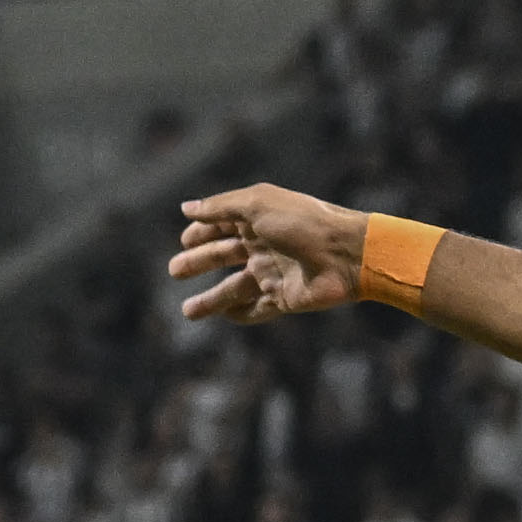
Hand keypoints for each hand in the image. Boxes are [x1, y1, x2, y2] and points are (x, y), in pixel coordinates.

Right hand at [170, 184, 371, 323]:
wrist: (347, 255)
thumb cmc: (304, 223)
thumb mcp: (257, 204)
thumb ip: (220, 207)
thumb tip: (186, 208)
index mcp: (258, 220)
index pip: (222, 225)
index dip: (201, 233)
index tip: (184, 241)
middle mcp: (264, 246)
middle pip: (223, 256)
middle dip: (197, 263)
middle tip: (174, 271)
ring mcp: (275, 273)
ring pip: (235, 289)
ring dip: (211, 300)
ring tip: (188, 311)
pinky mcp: (286, 298)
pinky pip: (259, 309)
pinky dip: (242, 314)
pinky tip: (226, 317)